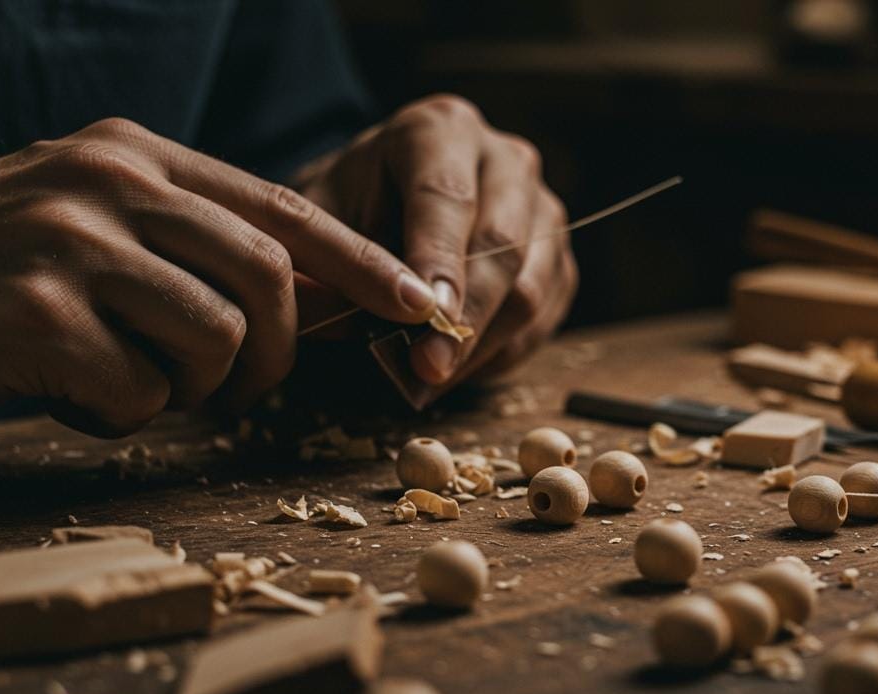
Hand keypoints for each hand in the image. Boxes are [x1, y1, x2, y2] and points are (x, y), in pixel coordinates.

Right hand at [0, 118, 435, 435]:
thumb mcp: (75, 217)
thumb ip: (175, 240)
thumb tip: (288, 301)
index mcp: (130, 152)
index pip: (284, 207)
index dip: (364, 263)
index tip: (418, 305)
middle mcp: (108, 181)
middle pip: (271, 275)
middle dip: (277, 352)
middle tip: (239, 391)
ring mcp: (69, 242)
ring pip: (217, 337)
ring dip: (191, 388)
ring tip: (123, 385)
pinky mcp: (33, 315)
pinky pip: (137, 391)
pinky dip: (116, 415)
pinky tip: (61, 394)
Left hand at [297, 94, 577, 385]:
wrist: (381, 200)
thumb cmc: (346, 208)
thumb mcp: (320, 216)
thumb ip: (341, 259)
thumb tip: (369, 320)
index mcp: (440, 129)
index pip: (447, 196)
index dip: (439, 259)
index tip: (426, 316)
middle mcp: (505, 159)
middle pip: (503, 244)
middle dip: (466, 316)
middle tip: (428, 368)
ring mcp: (542, 207)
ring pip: (532, 287)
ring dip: (483, 344)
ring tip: (433, 379)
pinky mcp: (557, 255)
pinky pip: (545, 316)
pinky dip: (502, 352)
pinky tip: (458, 368)